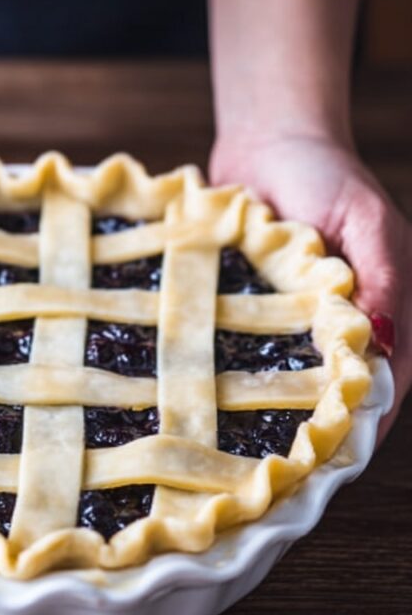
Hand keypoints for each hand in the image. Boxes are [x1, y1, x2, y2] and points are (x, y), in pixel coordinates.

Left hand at [210, 133, 411, 442]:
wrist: (265, 141)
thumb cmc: (323, 173)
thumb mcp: (365, 220)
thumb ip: (381, 278)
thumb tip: (385, 346)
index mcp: (388, 305)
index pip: (389, 380)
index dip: (367, 420)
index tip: (337, 460)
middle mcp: (348, 322)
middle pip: (345, 391)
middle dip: (324, 430)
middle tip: (290, 472)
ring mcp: (303, 321)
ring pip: (300, 380)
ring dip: (284, 413)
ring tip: (255, 454)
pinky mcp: (263, 313)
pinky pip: (259, 355)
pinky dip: (251, 380)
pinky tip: (226, 406)